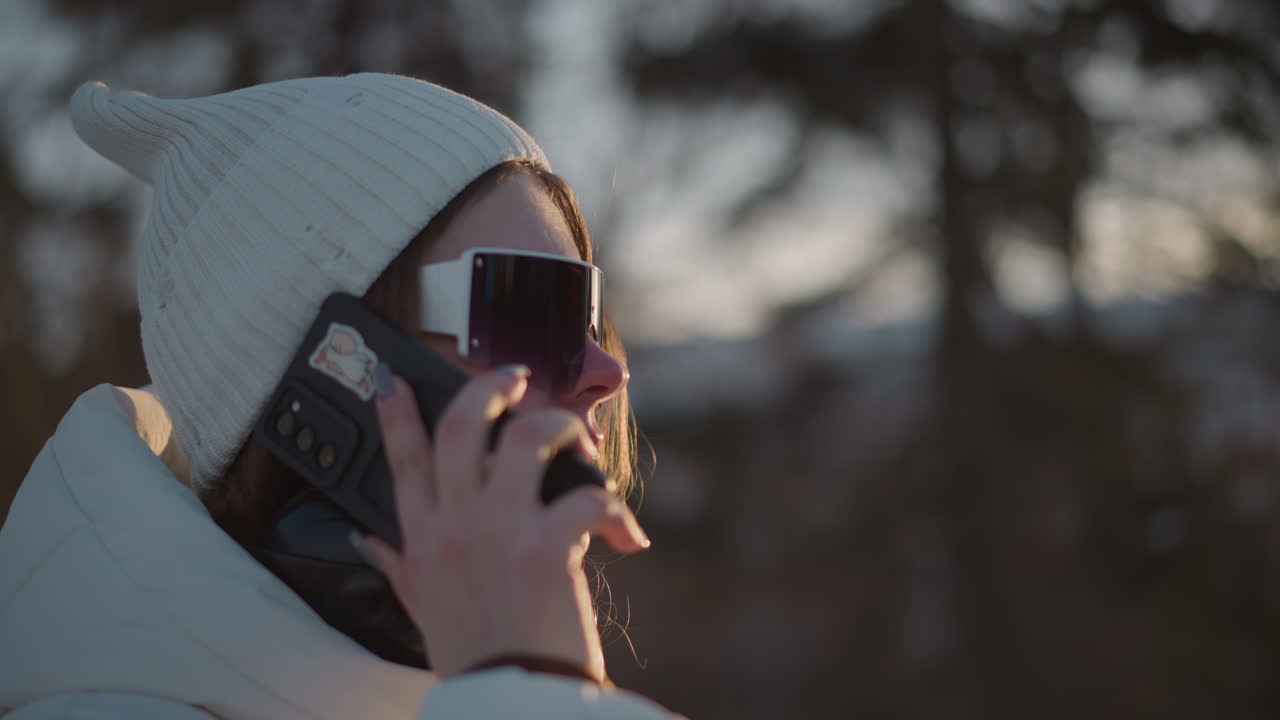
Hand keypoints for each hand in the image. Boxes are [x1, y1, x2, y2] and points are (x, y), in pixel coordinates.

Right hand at [359, 367, 650, 681]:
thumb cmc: (473, 654)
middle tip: (514, 378)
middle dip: (488, 387)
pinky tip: (624, 534)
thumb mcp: (421, 607)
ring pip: (525, 437)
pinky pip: (586, 494)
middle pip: (460, 426)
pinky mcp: (546, 545)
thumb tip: (367, 540)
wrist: (510, 701)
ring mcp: (499, 531)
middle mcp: (455, 526)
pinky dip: (613, 508)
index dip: (396, 413)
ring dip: (560, 427)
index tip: (395, 380)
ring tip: (577, 438)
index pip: (402, 460)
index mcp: (421, 539)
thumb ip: (396, 565)